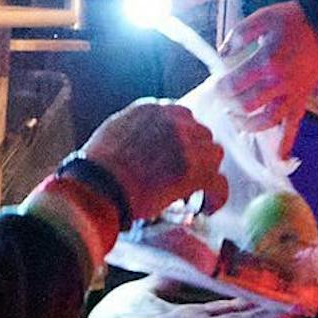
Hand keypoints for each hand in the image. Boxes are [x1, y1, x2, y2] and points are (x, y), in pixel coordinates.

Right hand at [78, 99, 227, 221]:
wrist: (99, 186)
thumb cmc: (98, 166)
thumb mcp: (115, 131)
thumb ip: (136, 130)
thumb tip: (144, 143)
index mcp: (153, 109)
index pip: (181, 117)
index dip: (182, 139)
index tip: (177, 153)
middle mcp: (174, 121)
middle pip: (201, 134)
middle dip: (196, 154)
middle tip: (185, 174)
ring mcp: (187, 145)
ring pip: (214, 154)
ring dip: (207, 171)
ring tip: (196, 191)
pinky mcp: (196, 172)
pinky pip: (219, 183)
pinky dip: (216, 197)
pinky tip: (207, 207)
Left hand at [220, 2, 317, 132]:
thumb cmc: (292, 21)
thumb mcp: (262, 18)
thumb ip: (238, 35)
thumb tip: (222, 53)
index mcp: (267, 61)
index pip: (235, 84)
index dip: (220, 88)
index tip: (215, 86)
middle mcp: (279, 83)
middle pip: (246, 104)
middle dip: (229, 105)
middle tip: (223, 100)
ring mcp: (292, 95)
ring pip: (266, 120)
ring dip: (247, 125)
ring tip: (235, 120)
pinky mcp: (301, 101)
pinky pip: (294, 126)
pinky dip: (286, 144)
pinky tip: (279, 158)